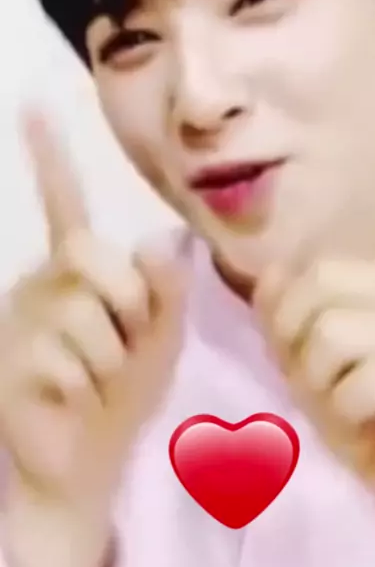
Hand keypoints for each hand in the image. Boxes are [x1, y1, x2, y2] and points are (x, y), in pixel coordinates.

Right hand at [0, 112, 184, 566]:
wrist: (89, 462)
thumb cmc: (124, 393)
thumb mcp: (161, 338)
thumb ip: (166, 291)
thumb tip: (157, 239)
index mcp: (79, 272)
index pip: (65, 208)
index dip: (50, 158)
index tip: (34, 104)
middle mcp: (44, 283)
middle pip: (94, 255)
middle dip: (128, 304)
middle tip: (125, 343)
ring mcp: (23, 320)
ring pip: (86, 313)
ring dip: (111, 357)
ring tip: (99, 379)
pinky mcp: (11, 359)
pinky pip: (69, 358)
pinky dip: (89, 386)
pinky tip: (74, 400)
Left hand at [256, 102, 374, 566]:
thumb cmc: (368, 424)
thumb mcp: (313, 364)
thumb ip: (294, 315)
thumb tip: (280, 274)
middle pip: (321, 282)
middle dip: (296, 339)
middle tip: (322, 380)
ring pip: (334, 331)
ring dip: (318, 381)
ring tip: (346, 405)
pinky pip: (360, 378)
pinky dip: (345, 412)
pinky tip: (370, 425)